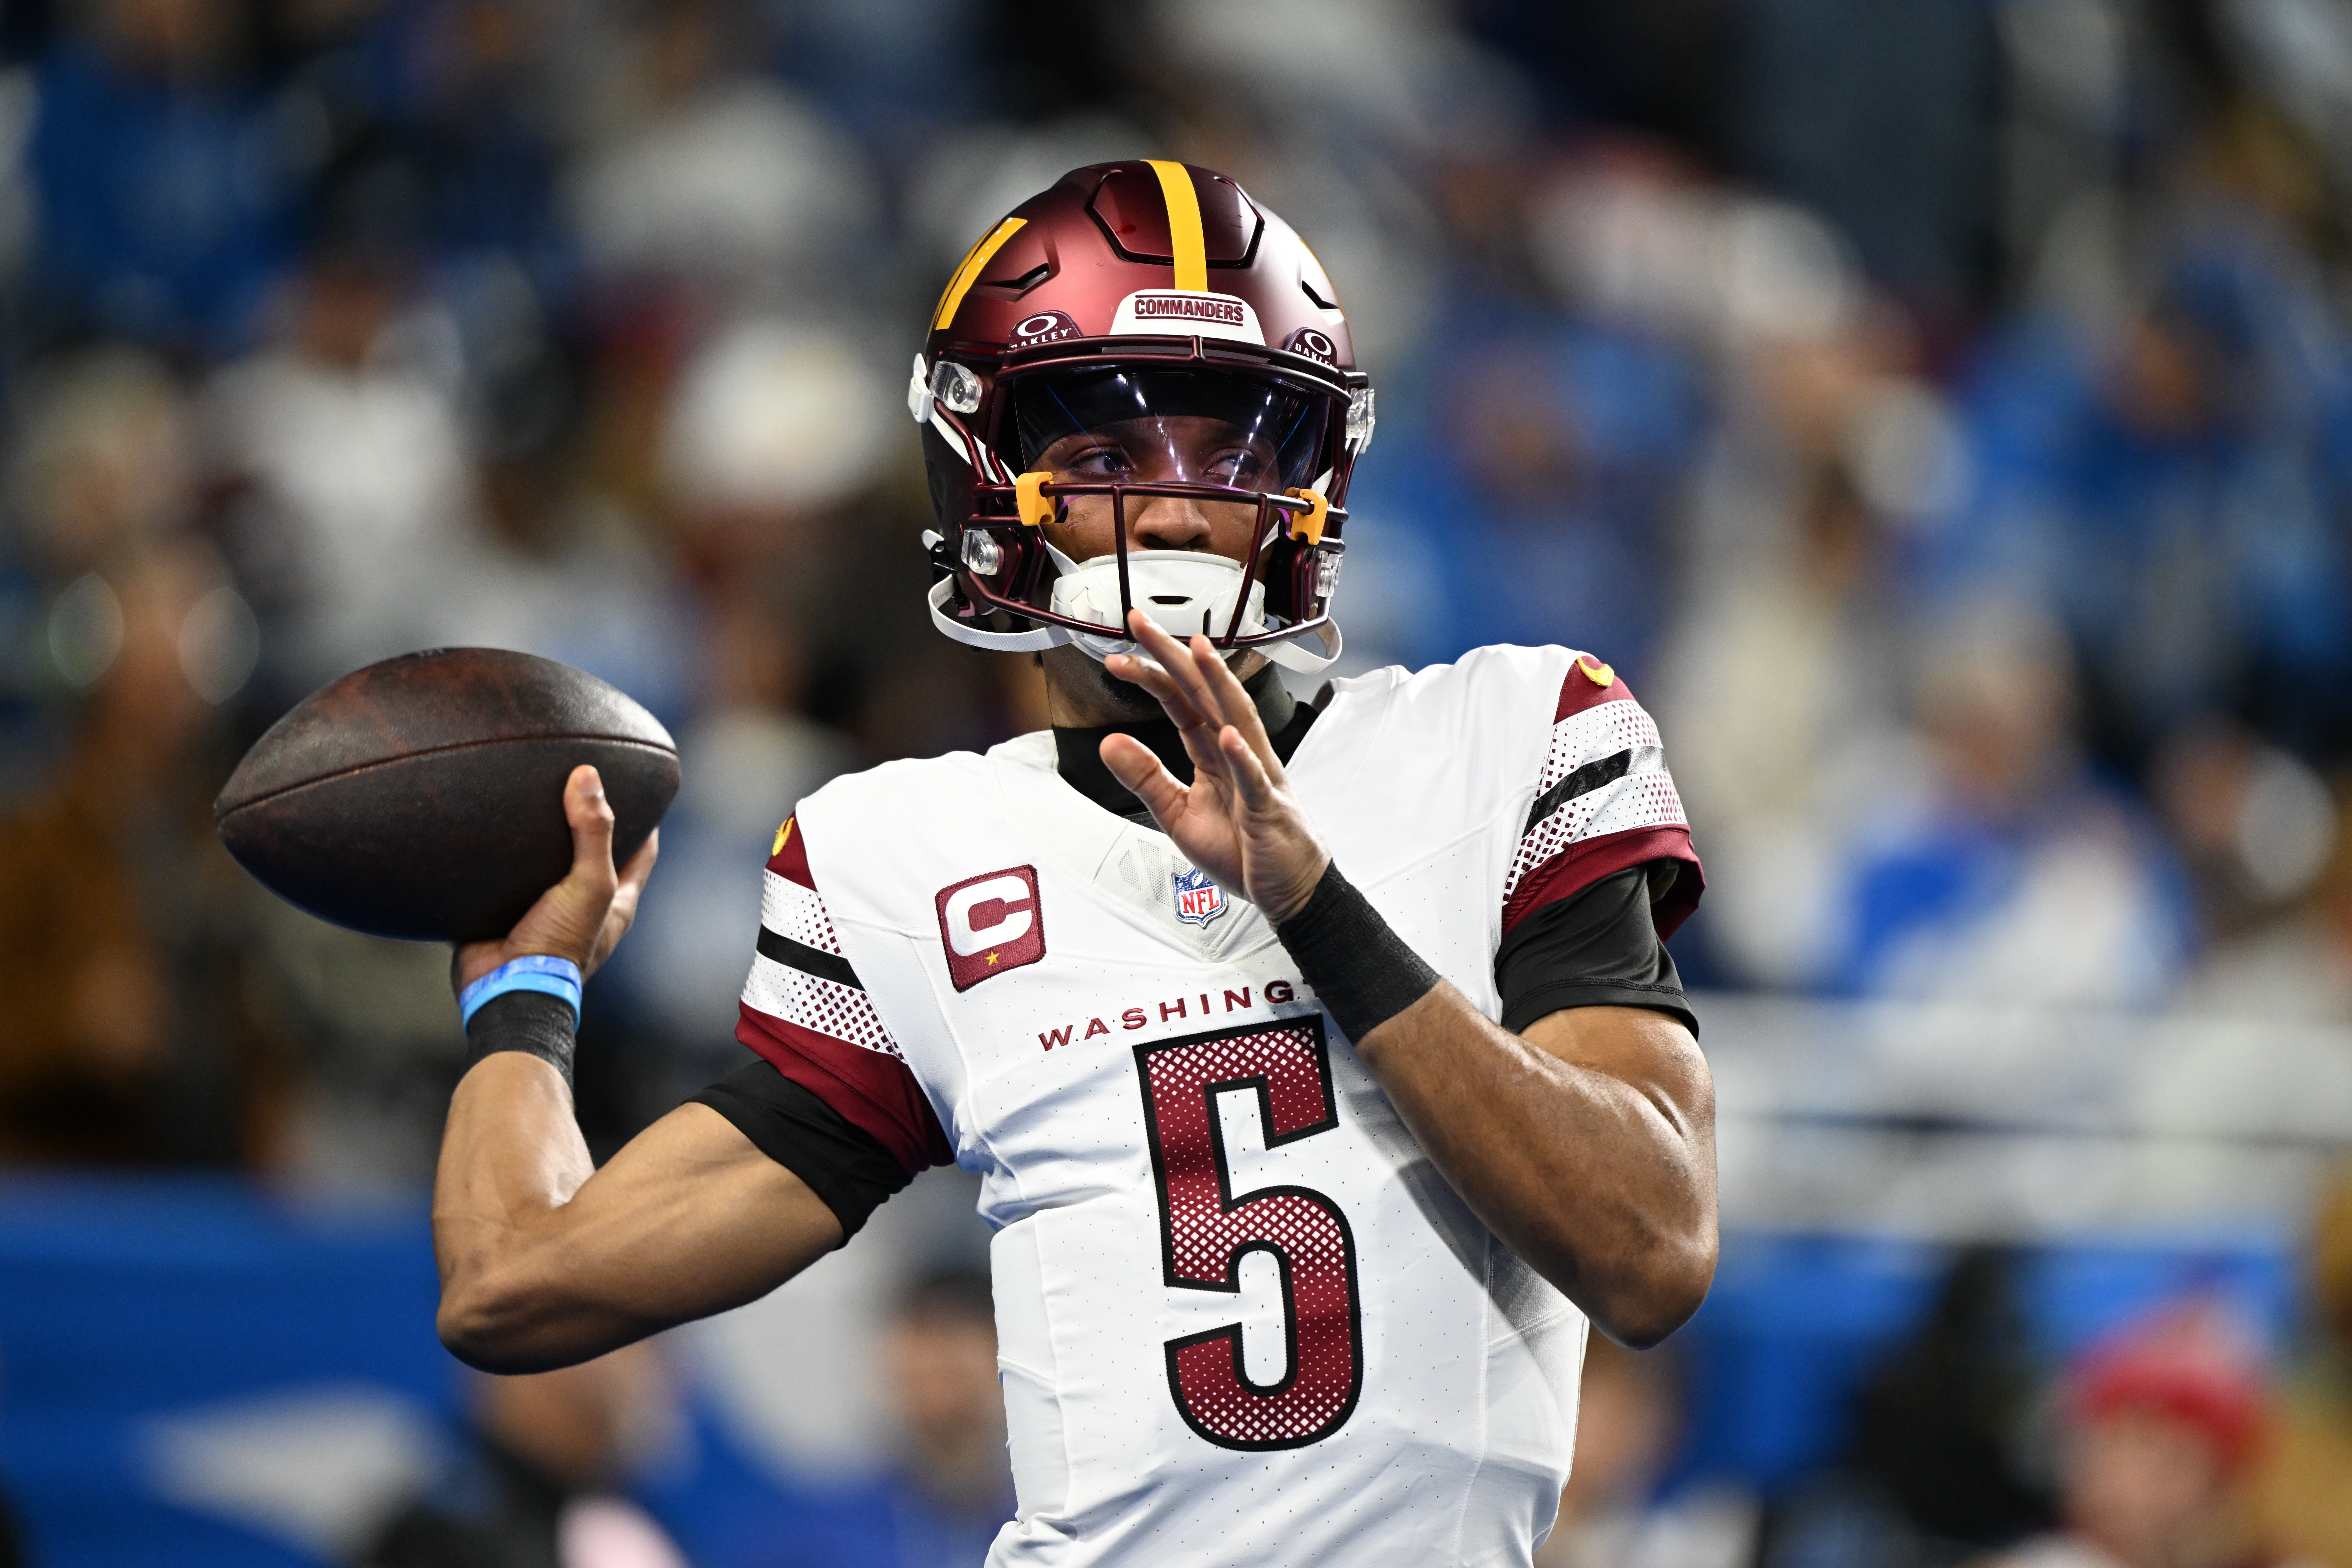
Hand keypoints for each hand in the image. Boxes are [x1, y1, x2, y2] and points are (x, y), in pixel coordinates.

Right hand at [453, 765, 659, 992]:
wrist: (504, 987)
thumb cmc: (559, 943)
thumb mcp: (589, 884)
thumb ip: (592, 831)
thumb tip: (588, 775)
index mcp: (614, 902)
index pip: (641, 852)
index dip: (646, 820)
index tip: (640, 786)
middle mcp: (583, 905)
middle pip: (594, 854)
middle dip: (589, 823)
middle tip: (576, 784)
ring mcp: (544, 910)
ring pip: (548, 865)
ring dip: (540, 839)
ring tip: (528, 797)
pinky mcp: (505, 913)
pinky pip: (507, 879)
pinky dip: (503, 856)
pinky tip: (489, 829)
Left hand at [1101, 611, 1329, 920]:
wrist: (1287, 891)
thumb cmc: (1243, 850)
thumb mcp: (1179, 814)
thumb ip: (1145, 778)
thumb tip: (1109, 743)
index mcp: (1214, 752)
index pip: (1179, 702)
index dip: (1150, 676)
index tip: (1119, 657)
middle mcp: (1237, 752)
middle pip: (1203, 694)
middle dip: (1173, 656)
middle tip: (1142, 624)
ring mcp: (1256, 776)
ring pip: (1236, 719)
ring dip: (1216, 683)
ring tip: (1197, 651)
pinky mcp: (1268, 808)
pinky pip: (1254, 778)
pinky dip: (1242, 757)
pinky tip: (1228, 735)